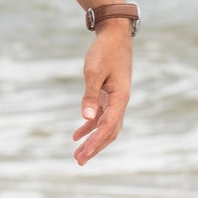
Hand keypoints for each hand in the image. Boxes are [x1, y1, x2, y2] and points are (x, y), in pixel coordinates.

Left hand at [71, 23, 131, 167]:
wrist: (114, 35)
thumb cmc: (104, 51)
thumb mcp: (94, 71)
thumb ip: (90, 95)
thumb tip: (87, 118)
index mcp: (120, 98)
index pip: (108, 127)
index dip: (96, 142)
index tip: (83, 154)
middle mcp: (120, 102)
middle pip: (109, 132)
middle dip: (95, 148)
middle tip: (79, 162)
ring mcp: (115, 100)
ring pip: (105, 127)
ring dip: (92, 141)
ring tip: (77, 155)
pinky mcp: (108, 95)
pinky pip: (101, 117)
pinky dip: (90, 127)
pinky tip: (77, 135)